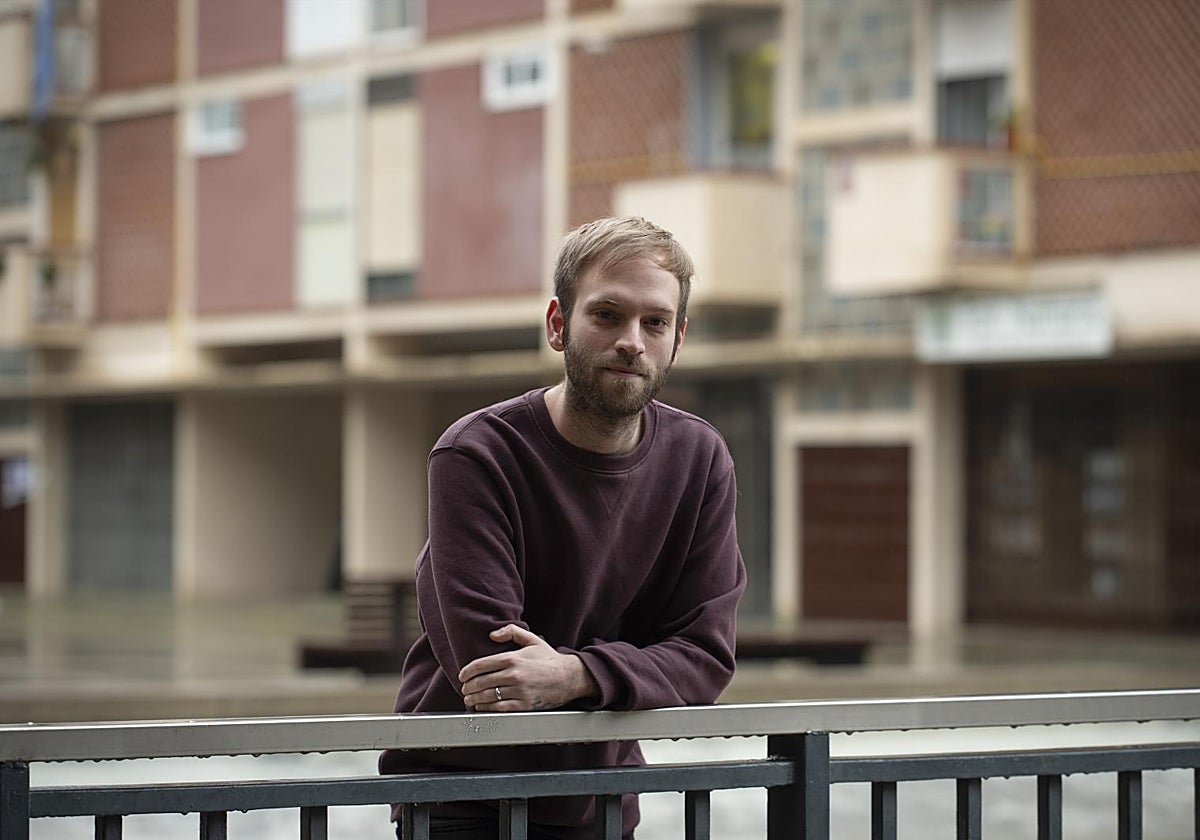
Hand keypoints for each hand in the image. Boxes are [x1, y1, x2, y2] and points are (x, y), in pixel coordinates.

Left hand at [459, 624, 598, 711]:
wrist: (569, 677)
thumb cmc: (549, 659)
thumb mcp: (532, 639)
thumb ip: (511, 632)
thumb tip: (492, 634)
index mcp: (513, 658)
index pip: (481, 665)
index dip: (467, 671)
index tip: (462, 676)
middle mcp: (514, 674)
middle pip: (481, 682)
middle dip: (468, 687)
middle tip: (464, 689)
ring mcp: (519, 690)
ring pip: (488, 696)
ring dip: (474, 699)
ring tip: (469, 699)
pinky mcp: (524, 705)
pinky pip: (500, 708)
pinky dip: (487, 708)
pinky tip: (482, 707)